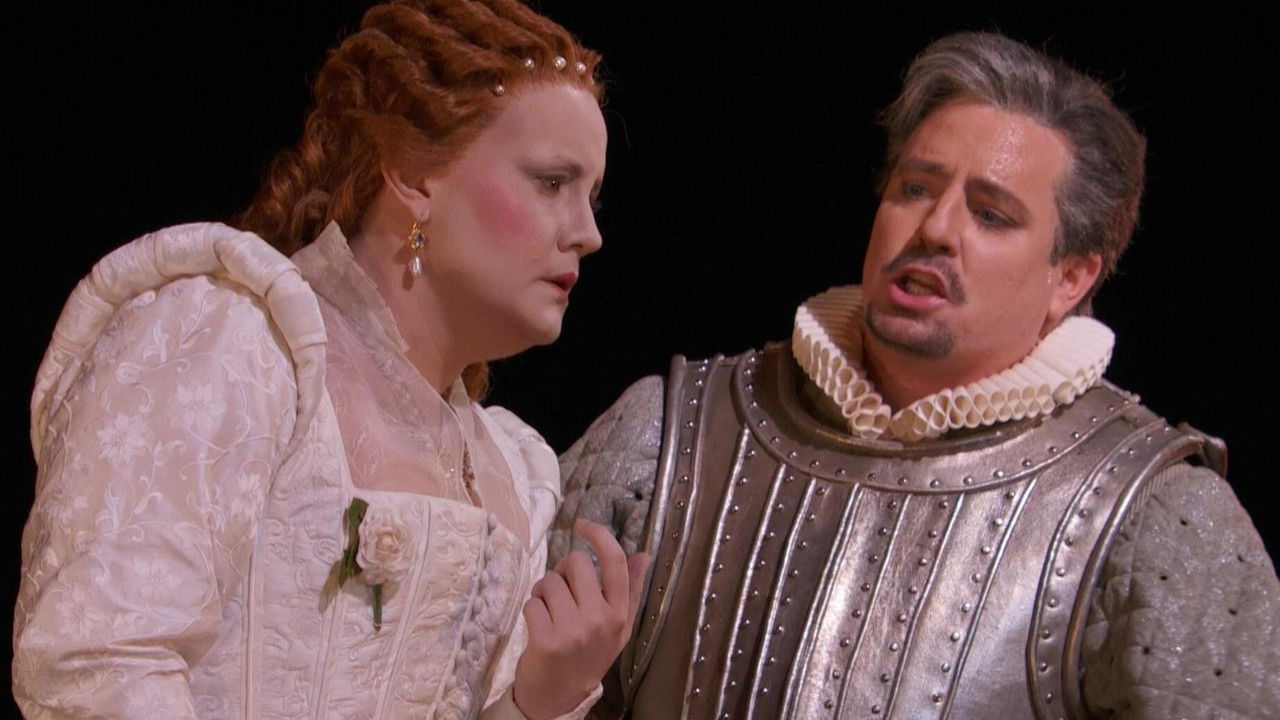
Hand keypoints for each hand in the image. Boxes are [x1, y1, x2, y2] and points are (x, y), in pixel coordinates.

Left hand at [513, 519, 649, 719]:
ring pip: (550, 581)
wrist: (558, 695)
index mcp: (620, 614)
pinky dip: (531, 609)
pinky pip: (532, 601)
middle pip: (576, 563)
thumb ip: (630, 589)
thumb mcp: (618, 626)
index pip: (615, 563)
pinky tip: (538, 626)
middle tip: (562, 592)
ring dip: (544, 592)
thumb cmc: (589, 655)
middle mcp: (599, 619)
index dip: (599, 536)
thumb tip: (643, 554)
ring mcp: (572, 630)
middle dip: (563, 571)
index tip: (582, 525)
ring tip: (550, 612)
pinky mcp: (545, 638)